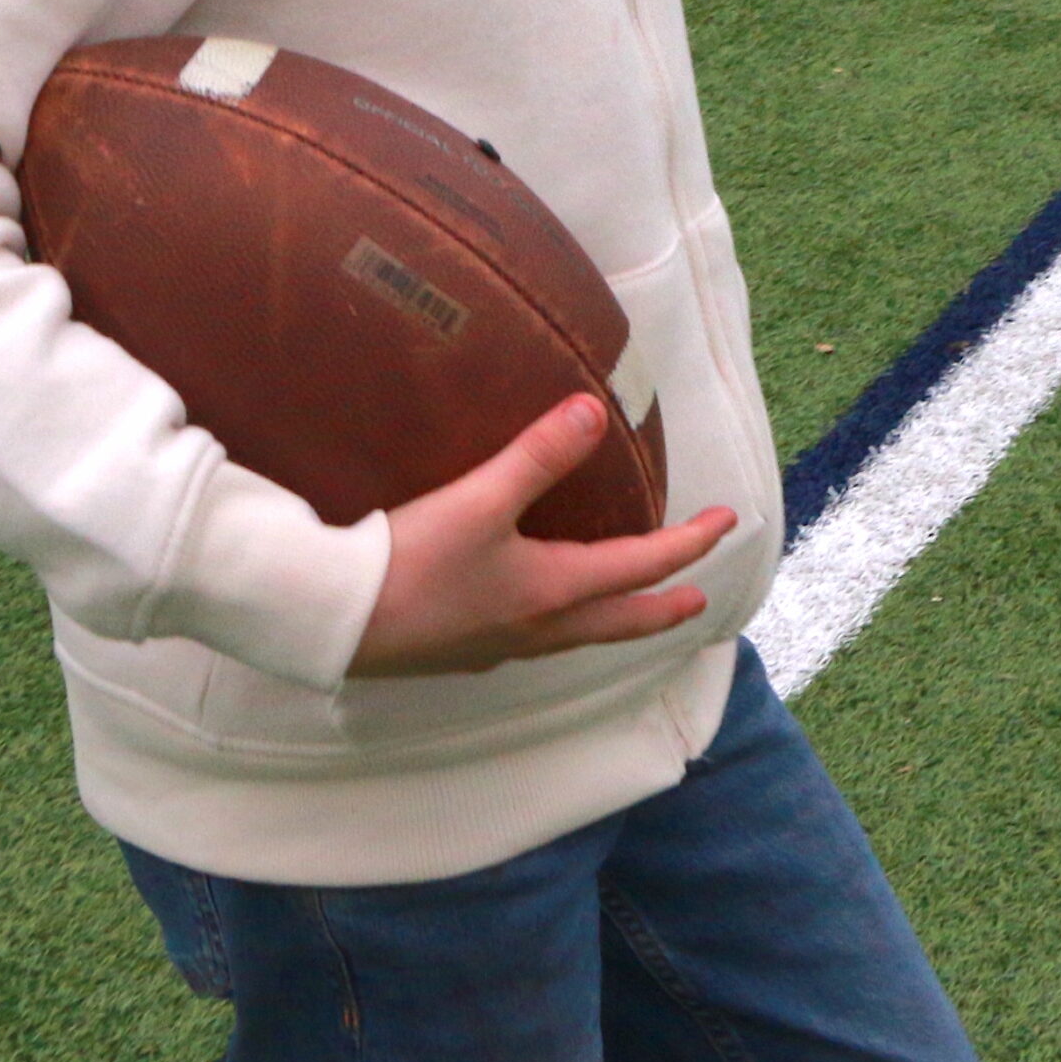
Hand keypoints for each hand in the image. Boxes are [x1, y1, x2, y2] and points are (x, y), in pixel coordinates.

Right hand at [348, 394, 736, 678]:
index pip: (639, 567)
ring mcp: (498, 645)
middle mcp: (535, 628)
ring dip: (615, 618)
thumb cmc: (411, 562)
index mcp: (552, 591)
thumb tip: (595, 411)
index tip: (727, 522)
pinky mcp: (462, 650)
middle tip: (697, 600)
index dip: (687, 544)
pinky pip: (536, 638)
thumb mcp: (480, 501)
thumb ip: (539, 456)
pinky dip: (563, 624)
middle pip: (618, 621)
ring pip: (578, 635)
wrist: (333, 620)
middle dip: (662, 606)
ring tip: (628, 606)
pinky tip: (539, 614)